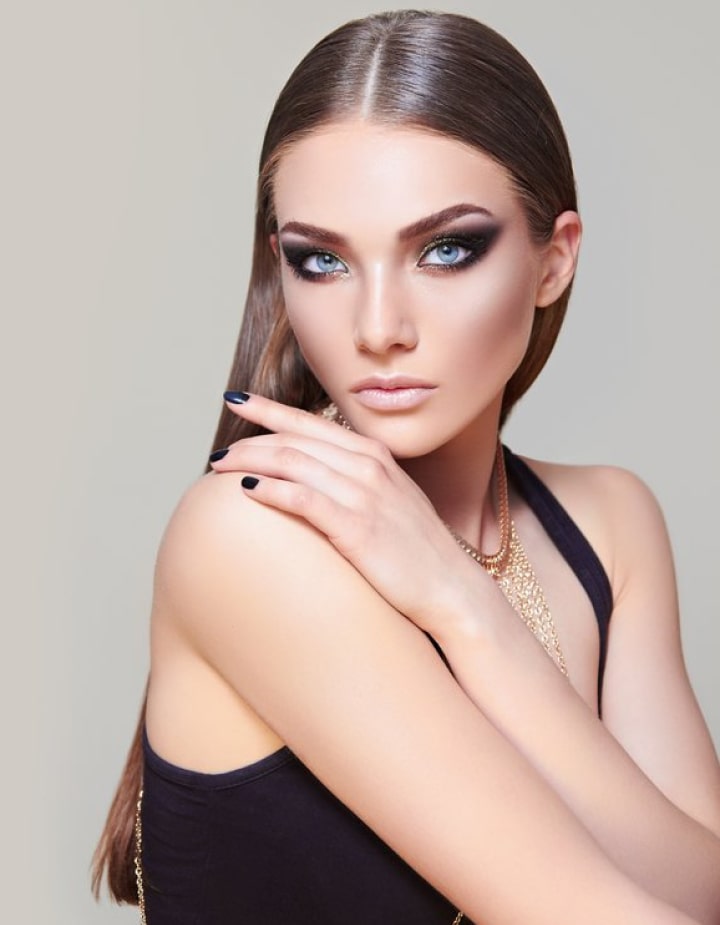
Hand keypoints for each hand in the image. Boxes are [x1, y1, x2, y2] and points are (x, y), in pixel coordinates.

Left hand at [208, 392, 492, 632]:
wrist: (451, 587)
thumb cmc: (415, 550)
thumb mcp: (389, 500)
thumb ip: (356, 480)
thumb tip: (313, 476)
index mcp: (374, 455)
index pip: (311, 422)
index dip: (269, 409)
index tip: (237, 402)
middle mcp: (369, 466)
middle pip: (295, 438)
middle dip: (249, 440)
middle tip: (218, 453)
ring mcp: (364, 494)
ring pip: (293, 462)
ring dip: (250, 461)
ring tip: (219, 470)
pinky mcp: (357, 527)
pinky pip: (304, 498)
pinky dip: (272, 489)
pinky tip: (248, 490)